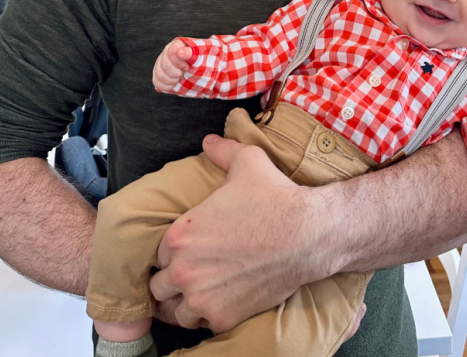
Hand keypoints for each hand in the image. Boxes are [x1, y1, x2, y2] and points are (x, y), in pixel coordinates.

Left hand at [149, 134, 326, 332]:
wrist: (307, 233)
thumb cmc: (275, 197)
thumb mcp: (247, 161)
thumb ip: (222, 150)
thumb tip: (208, 141)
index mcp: (180, 234)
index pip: (158, 252)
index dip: (174, 251)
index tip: (192, 249)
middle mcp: (183, 269)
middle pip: (160, 285)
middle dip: (175, 278)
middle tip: (196, 271)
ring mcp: (202, 297)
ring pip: (175, 311)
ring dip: (185, 302)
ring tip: (203, 291)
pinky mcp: (223, 317)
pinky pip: (201, 325)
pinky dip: (207, 316)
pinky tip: (221, 301)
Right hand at [152, 38, 195, 92]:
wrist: (199, 70)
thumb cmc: (200, 61)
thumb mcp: (200, 55)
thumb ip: (191, 52)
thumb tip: (181, 52)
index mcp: (176, 45)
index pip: (172, 52)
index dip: (180, 63)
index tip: (187, 67)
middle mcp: (166, 52)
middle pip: (165, 66)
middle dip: (177, 73)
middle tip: (184, 73)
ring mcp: (160, 63)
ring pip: (160, 74)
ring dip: (172, 80)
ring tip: (179, 78)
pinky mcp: (157, 74)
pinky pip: (156, 82)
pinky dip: (166, 86)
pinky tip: (173, 84)